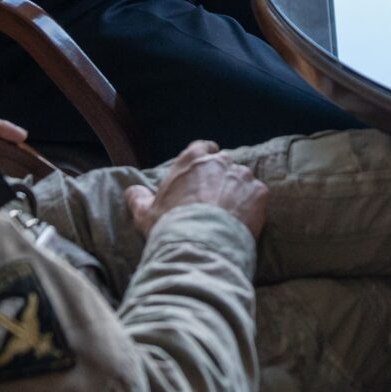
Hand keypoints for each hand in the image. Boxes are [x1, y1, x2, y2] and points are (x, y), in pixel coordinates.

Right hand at [125, 140, 268, 236]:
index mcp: (192, 159)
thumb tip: (132, 191)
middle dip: (220, 176)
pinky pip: (257, 194)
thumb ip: (138, 197)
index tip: (203, 172)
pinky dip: (252, 204)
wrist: (200, 244)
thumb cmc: (170, 225)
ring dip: (237, 190)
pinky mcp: (259, 192)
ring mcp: (241, 175)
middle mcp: (219, 161)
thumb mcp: (145, 213)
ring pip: (242, 178)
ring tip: (229, 212)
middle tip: (214, 198)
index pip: (202, 147)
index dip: (204, 158)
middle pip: (224, 163)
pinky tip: (243, 220)